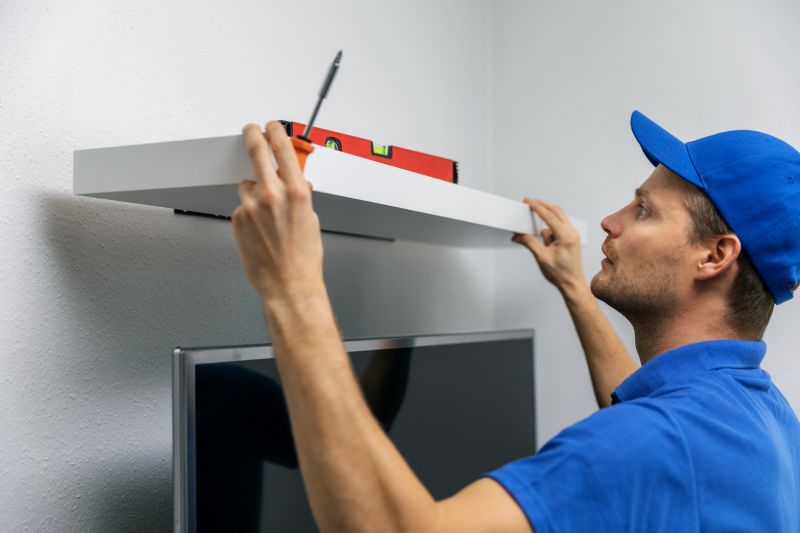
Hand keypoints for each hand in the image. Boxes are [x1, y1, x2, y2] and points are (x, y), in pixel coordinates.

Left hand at [232, 121, 324, 303]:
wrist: (289, 285)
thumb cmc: (304, 258)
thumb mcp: (311, 219)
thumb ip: (301, 196)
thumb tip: (295, 184)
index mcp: (297, 192)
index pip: (282, 148)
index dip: (275, 132)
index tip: (271, 126)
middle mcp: (273, 195)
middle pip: (256, 152)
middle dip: (253, 136)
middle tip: (250, 131)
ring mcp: (251, 207)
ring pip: (247, 185)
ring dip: (254, 191)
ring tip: (266, 213)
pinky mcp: (237, 220)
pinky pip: (242, 207)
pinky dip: (249, 213)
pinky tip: (260, 230)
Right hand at [512, 198, 584, 292]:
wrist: (572, 283)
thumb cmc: (561, 274)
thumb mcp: (541, 258)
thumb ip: (530, 243)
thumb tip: (519, 235)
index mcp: (566, 237)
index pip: (549, 216)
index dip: (537, 207)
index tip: (528, 201)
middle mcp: (571, 233)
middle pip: (556, 211)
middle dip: (542, 205)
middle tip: (529, 202)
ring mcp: (572, 234)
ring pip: (558, 217)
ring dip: (545, 218)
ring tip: (533, 226)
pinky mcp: (570, 238)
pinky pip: (558, 226)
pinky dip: (548, 226)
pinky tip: (541, 235)